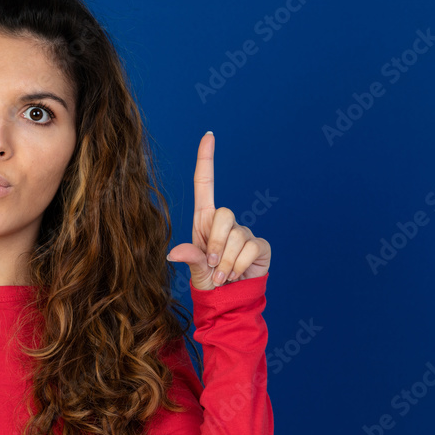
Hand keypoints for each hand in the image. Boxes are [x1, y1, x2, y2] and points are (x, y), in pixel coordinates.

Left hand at [166, 132, 270, 290]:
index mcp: (204, 220)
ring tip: (223, 276)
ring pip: (236, 236)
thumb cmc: (208, 281)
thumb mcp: (195, 270)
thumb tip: (174, 254)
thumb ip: (189, 258)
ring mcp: (244, 232)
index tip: (208, 135)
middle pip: (223, 215)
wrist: (230, 299)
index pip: (205, 183)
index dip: (206, 159)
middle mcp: (225, 222)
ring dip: (226, 263)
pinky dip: (239, 266)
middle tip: (212, 267)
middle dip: (214, 244)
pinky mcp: (260, 245)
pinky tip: (236, 275)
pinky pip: (250, 248)